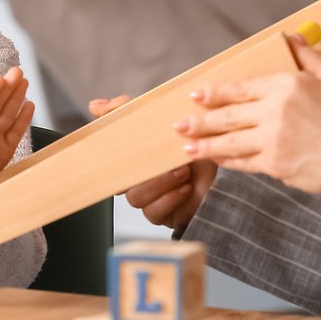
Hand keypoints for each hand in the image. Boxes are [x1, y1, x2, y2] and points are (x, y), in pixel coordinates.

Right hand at [88, 95, 216, 233]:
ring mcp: (151, 199)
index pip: (109, 163)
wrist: (225, 157)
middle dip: (142, 173)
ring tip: (182, 172)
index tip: (115, 150)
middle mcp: (139, 180)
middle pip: (120, 184)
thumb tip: (95, 105)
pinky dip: (169, 200)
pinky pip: (155, 213)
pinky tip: (185, 188)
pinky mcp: (166, 215)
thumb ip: (128, 110)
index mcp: (133, 160)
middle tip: (163, 161)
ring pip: (137, 199)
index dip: (106, 159)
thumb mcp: (162, 117)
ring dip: (159, 184)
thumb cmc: (193, 139)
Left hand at [174, 35, 320, 195]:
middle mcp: (275, 111)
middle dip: (200, 120)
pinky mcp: (275, 165)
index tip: (196, 94)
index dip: (215, 92)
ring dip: (205, 144)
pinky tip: (217, 160)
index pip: (242, 87)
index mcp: (288, 86)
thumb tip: (290, 38)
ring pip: (230, 141)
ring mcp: (272, 140)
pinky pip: (244, 162)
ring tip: (187, 146)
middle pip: (229, 115)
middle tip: (179, 123)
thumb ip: (309, 58)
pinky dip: (228, 161)